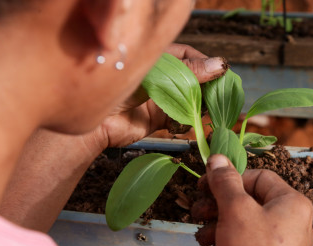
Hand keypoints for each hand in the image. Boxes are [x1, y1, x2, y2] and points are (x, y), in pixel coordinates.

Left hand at [84, 44, 226, 150]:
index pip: (188, 55)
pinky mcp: (159, 119)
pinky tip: (192, 121)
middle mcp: (161, 78)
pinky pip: (181, 118)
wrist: (93, 123)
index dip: (205, 62)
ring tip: (208, 108)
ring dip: (199, 105)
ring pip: (189, 99)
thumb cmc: (116, 87)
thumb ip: (186, 72)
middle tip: (219, 93)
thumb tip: (219, 65)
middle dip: (206, 86)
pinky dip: (189, 121)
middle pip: (192, 79)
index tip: (219, 71)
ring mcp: (161, 99)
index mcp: (157, 59)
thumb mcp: (154, 75)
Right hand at [200, 155, 312, 245]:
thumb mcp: (235, 211)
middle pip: (249, 201)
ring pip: (246, 224)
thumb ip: (225, 181)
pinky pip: (250, 244)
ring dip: (218, 228)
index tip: (204, 187)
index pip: (258, 177)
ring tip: (203, 239)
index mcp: (293, 203)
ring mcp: (285, 245)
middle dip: (218, 207)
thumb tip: (217, 158)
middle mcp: (294, 221)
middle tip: (198, 213)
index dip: (229, 180)